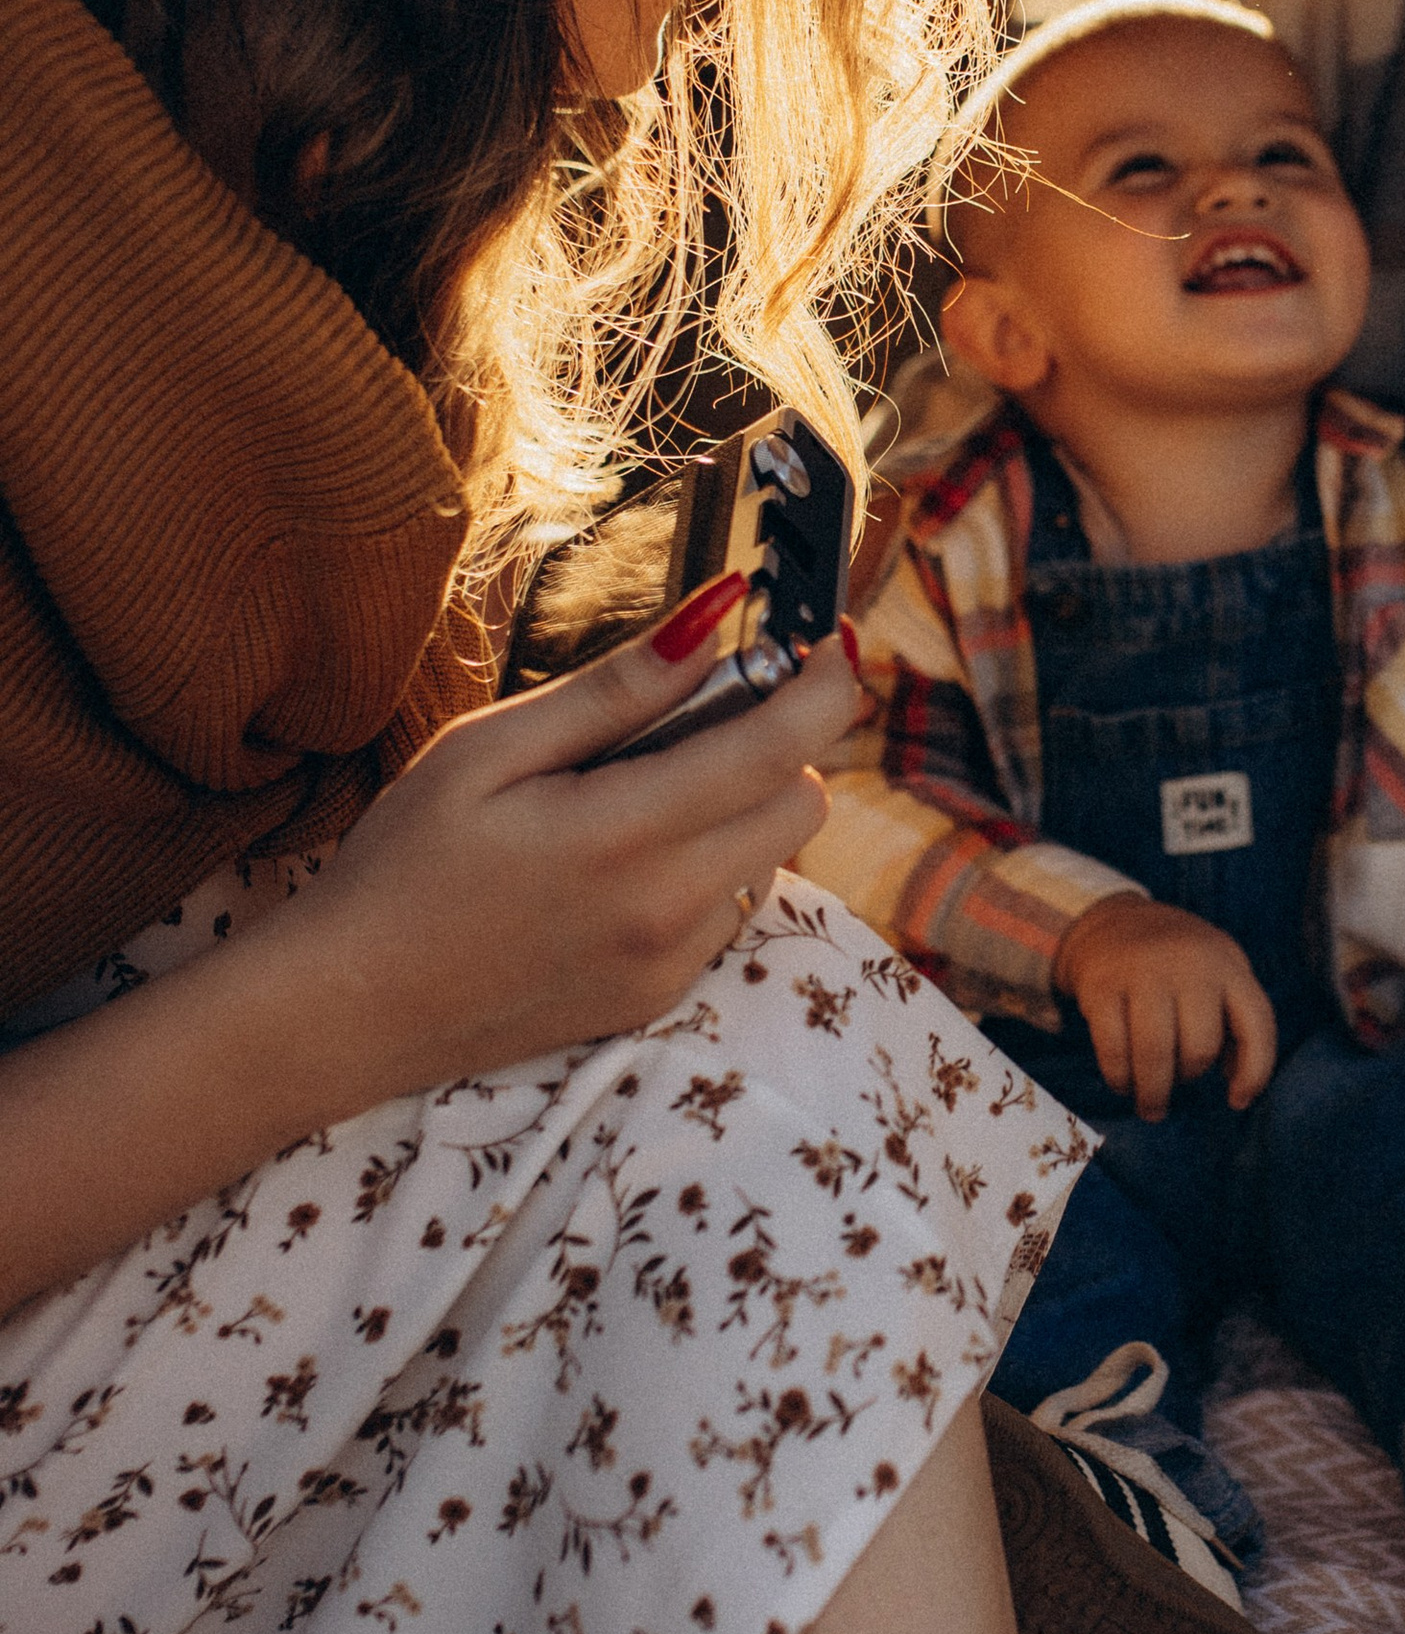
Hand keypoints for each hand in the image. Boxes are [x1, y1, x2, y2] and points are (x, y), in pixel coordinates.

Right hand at [289, 582, 869, 1101]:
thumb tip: (714, 622)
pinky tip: (620, 864)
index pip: (780, 747)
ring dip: (739, 811)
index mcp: (623, 835)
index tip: (828, 640)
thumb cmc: (401, 866)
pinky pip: (728, 911)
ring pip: (771, 859)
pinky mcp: (661, 997)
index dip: (825, 683)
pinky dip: (705, 870)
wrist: (347, 1011)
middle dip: (777, 745)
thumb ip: (613, 693)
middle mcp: (668, 910)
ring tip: (636, 796)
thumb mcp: (486, 753)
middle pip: (803, 803)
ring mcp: (670, 963)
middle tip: (696, 717)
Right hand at [1052, 894, 1276, 1118]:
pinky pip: (1113, 1050)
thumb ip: (1235, 1020)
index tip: (1237, 1101)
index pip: (1256, 1025)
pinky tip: (1123, 1083)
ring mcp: (1142, 972)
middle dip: (1189, 1077)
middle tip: (1178, 1083)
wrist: (1112, 921)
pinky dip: (1119, 1078)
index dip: (1254, 1072)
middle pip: (1200, 1048)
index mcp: (1227, 965)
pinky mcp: (1101, 985)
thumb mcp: (1219, 972)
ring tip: (1151, 1106)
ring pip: (1155, 1054)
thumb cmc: (1178, 962)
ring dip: (1153, 1093)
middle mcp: (1189, 964)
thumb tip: (1237, 1080)